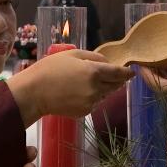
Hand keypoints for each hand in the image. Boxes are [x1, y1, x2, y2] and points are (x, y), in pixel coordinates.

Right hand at [6, 49, 133, 126]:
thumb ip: (94, 57)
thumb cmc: (50, 69)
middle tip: (110, 75)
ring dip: (102, 88)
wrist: (34, 93)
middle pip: (115, 85)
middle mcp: (96, 89)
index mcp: (94, 72)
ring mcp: (91, 102)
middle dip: (115, 80)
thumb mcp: (72, 54)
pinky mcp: (85, 112)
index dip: (127, 73)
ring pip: (105, 94)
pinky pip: (94, 103)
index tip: (132, 72)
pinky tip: (77, 92)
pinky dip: (91, 97)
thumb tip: (108, 63)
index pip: (119, 73)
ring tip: (85, 82)